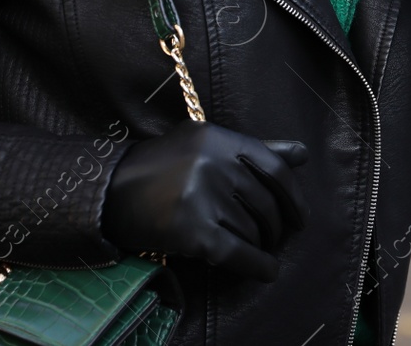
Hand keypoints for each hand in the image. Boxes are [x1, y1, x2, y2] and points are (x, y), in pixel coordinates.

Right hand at [100, 121, 308, 280]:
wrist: (107, 191)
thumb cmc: (163, 166)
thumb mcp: (206, 144)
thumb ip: (254, 149)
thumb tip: (303, 154)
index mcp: (219, 138)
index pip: (275, 168)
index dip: (295, 197)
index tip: (300, 217)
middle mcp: (212, 163)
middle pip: (266, 204)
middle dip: (275, 228)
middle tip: (274, 239)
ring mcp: (201, 196)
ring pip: (251, 230)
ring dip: (259, 246)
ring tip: (255, 249)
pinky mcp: (190, 230)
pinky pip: (237, 253)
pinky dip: (257, 266)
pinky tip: (267, 271)